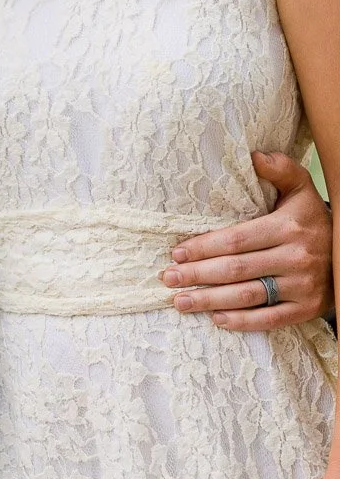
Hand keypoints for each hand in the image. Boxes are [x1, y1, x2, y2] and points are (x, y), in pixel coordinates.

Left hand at [160, 151, 332, 329]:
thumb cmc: (310, 218)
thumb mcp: (300, 189)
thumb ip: (281, 169)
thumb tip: (254, 155)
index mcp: (287, 227)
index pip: (236, 240)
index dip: (203, 247)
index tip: (177, 253)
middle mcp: (295, 257)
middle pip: (236, 269)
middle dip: (197, 275)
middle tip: (168, 277)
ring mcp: (302, 286)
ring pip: (248, 296)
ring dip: (210, 301)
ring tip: (180, 301)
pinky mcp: (307, 309)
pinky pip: (270, 319)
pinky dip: (242, 322)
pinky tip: (216, 319)